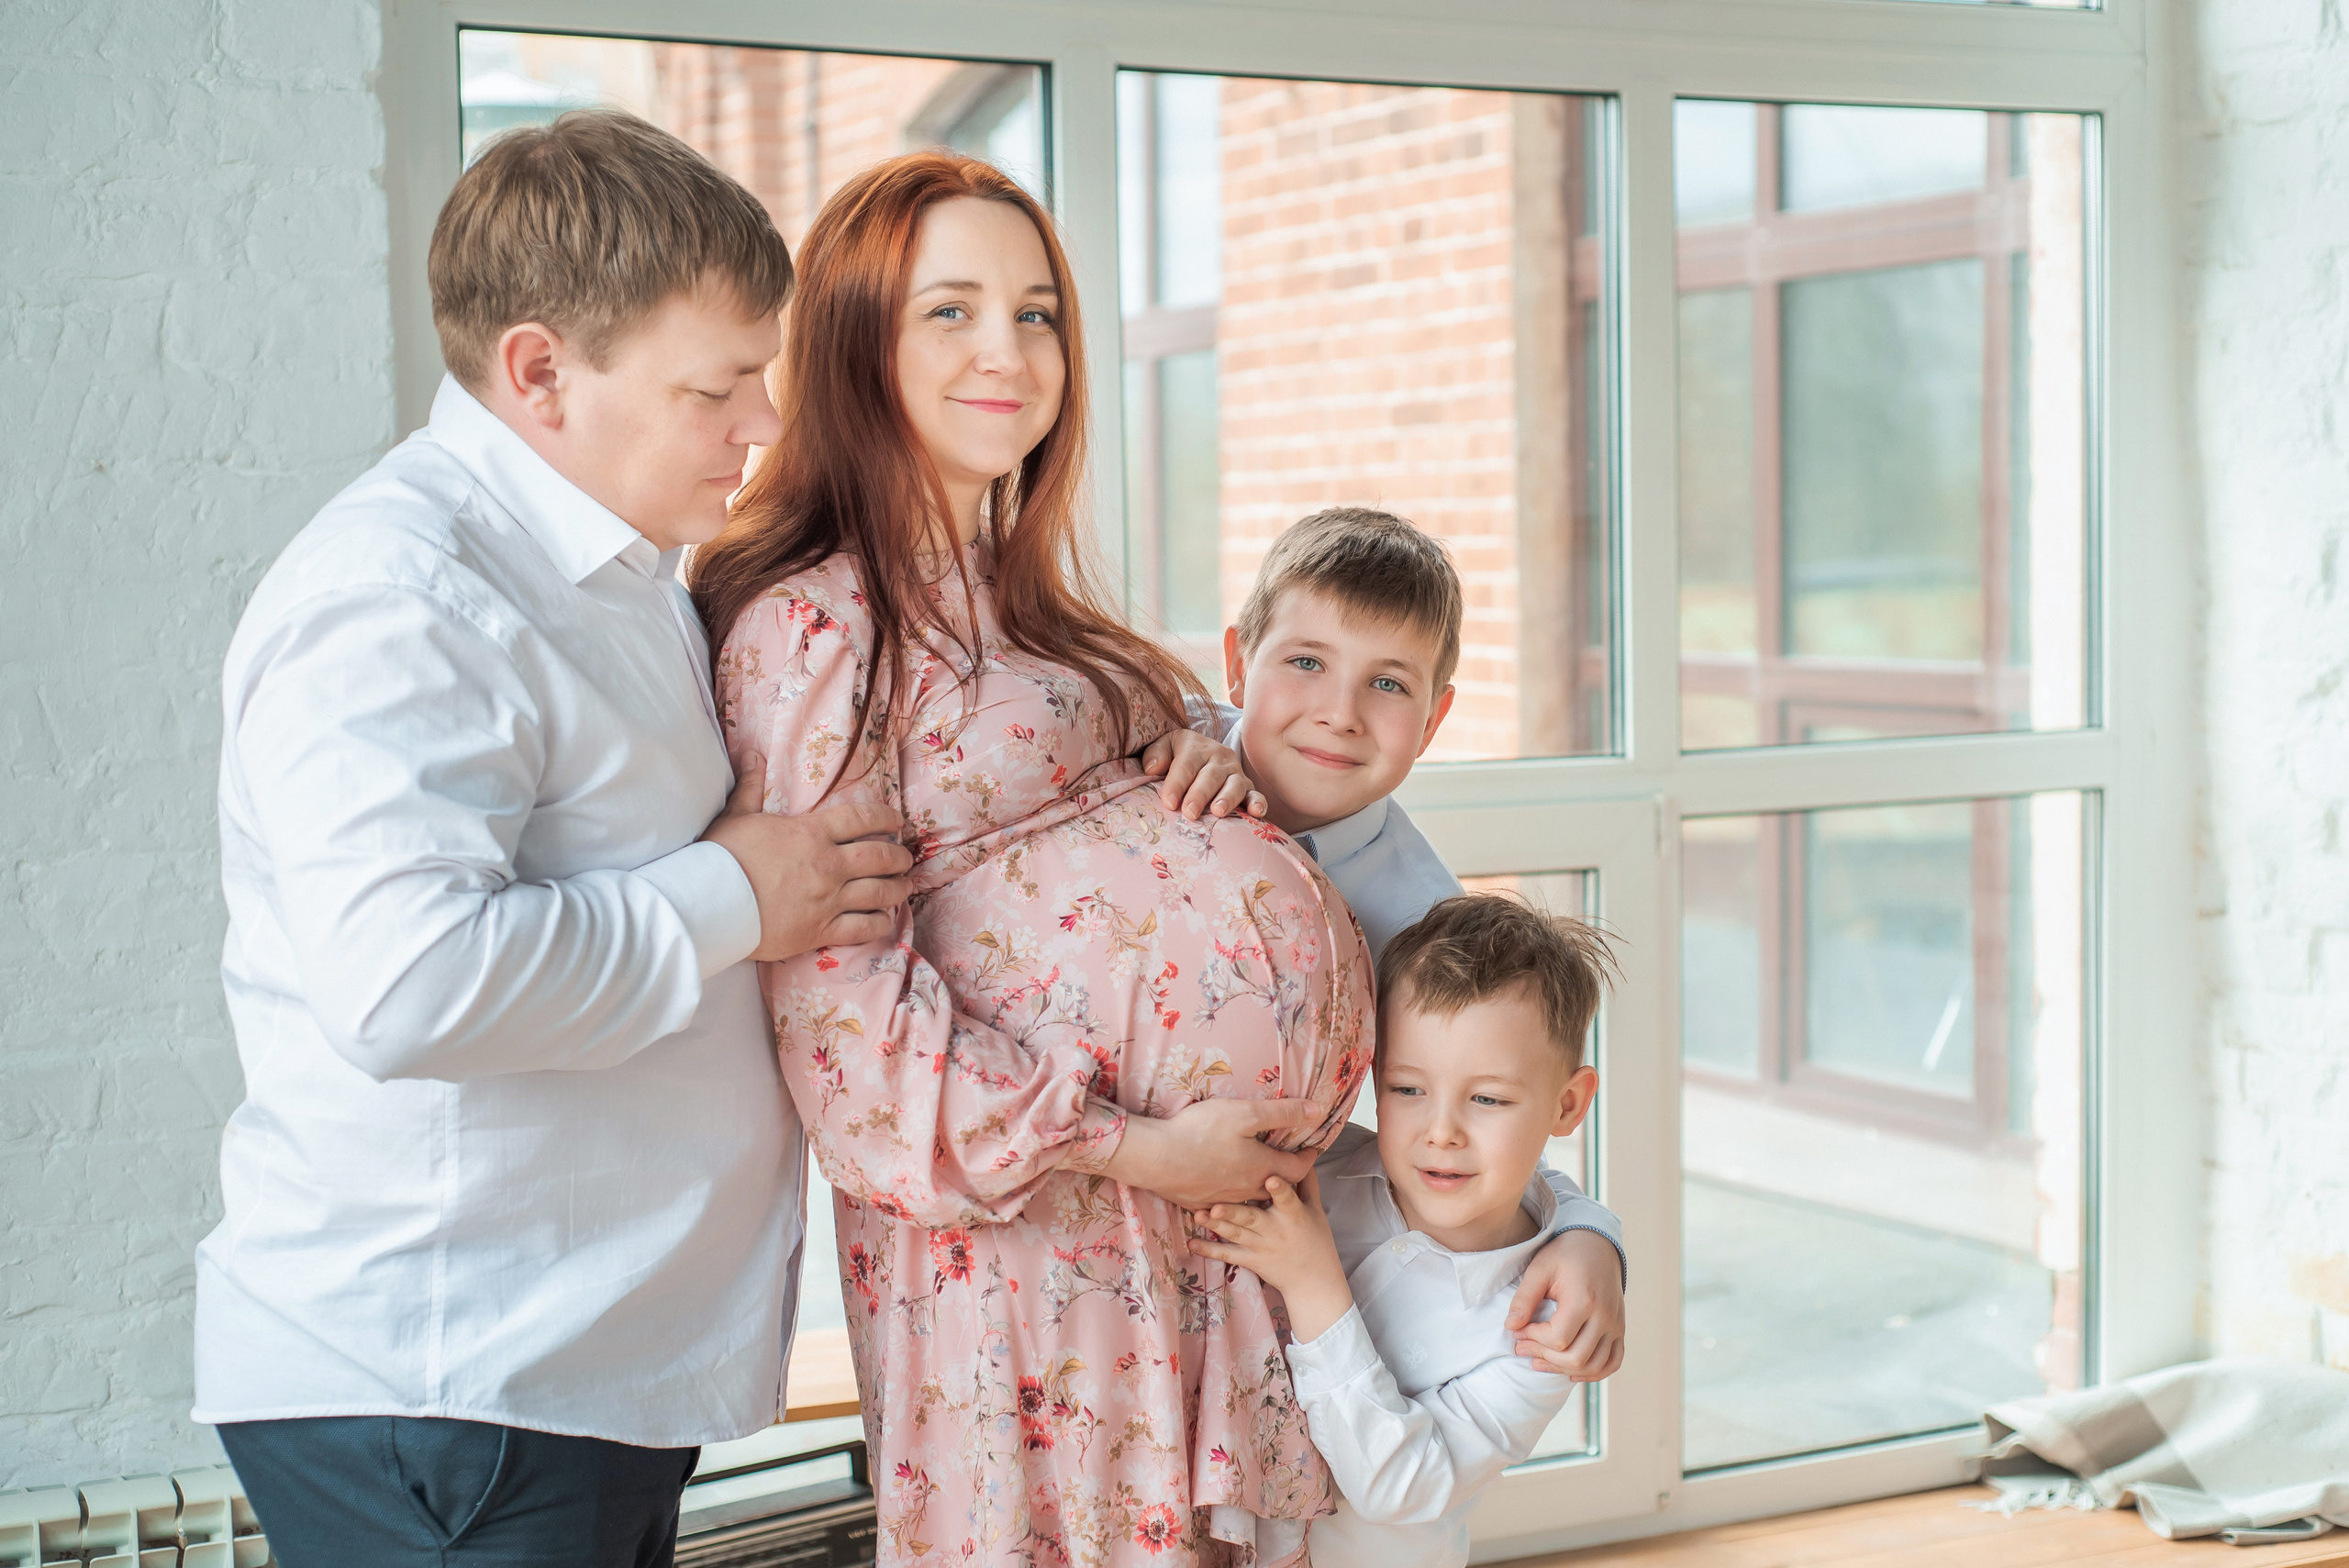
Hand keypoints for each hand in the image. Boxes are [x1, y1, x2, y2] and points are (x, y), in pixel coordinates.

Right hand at [699, 756, 916, 960]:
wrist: (709, 903)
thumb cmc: (721, 857)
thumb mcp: (737, 815)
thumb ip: (751, 785)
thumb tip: (753, 754)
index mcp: (811, 833)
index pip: (861, 819)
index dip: (885, 818)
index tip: (897, 821)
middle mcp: (827, 865)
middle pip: (878, 857)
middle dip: (898, 857)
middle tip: (906, 859)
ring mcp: (827, 899)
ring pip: (878, 892)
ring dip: (897, 888)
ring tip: (905, 887)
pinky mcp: (820, 930)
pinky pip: (862, 928)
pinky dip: (880, 922)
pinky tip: (885, 919)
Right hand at [1097, 1096, 1320, 1207]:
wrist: (1155, 1158)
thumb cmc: (1201, 1132)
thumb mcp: (1245, 1113)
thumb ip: (1282, 1113)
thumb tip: (1318, 1112)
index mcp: (1262, 1168)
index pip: (1299, 1170)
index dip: (1309, 1157)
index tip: (1311, 1148)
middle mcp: (1247, 1190)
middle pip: (1275, 1186)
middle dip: (1283, 1172)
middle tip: (1283, 1156)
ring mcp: (1224, 1201)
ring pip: (1249, 1196)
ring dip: (1257, 1184)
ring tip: (1254, 1169)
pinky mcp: (1201, 1203)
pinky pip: (1223, 1202)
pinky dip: (1229, 1194)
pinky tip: (1220, 1181)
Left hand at [1139, 727, 1265, 820]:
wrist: (1201, 752)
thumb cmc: (1176, 756)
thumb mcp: (1164, 747)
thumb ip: (1155, 754)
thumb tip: (1152, 768)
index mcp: (1195, 746)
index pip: (1186, 764)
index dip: (1177, 783)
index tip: (1169, 802)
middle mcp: (1219, 757)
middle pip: (1210, 776)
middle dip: (1200, 794)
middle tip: (1189, 812)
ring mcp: (1235, 772)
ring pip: (1234, 785)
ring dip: (1227, 799)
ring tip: (1217, 812)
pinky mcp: (1248, 786)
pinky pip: (1255, 793)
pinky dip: (1258, 802)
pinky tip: (1256, 812)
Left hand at [1189, 1172, 1352, 1341]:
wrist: (1313, 1282)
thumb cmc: (1317, 1241)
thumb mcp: (1315, 1210)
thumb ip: (1307, 1184)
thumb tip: (1304, 1158)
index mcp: (1293, 1215)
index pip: (1287, 1199)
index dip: (1279, 1190)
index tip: (1270, 1179)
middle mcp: (1274, 1230)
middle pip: (1251, 1219)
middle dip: (1233, 1213)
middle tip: (1216, 1206)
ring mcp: (1260, 1247)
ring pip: (1235, 1234)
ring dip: (1216, 1226)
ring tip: (1198, 1215)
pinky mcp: (1250, 1260)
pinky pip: (1228, 1255)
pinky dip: (1210, 1250)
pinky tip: (1192, 1244)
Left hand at [1505, 1229, 1624, 1380]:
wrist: (1597, 1245)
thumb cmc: (1565, 1255)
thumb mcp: (1539, 1269)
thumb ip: (1524, 1298)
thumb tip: (1510, 1327)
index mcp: (1584, 1299)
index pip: (1558, 1338)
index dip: (1533, 1339)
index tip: (1519, 1330)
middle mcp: (1605, 1316)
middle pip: (1575, 1357)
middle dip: (1544, 1357)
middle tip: (1523, 1348)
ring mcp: (1615, 1325)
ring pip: (1593, 1365)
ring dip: (1563, 1369)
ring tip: (1540, 1361)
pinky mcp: (1620, 1329)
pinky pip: (1613, 1362)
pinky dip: (1594, 1372)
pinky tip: (1571, 1371)